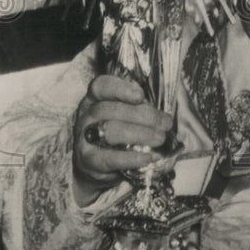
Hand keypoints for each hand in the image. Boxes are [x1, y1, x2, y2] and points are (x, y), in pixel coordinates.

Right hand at [73, 75, 172, 205]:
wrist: (96, 163)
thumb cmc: (117, 132)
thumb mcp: (125, 115)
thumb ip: (138, 108)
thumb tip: (162, 114)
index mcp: (95, 98)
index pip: (102, 86)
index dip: (121, 89)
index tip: (140, 95)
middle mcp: (87, 114)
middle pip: (111, 109)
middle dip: (143, 116)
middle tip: (165, 124)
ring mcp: (84, 138)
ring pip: (111, 131)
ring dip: (141, 135)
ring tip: (160, 139)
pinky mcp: (89, 160)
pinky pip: (111, 158)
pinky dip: (134, 158)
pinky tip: (150, 157)